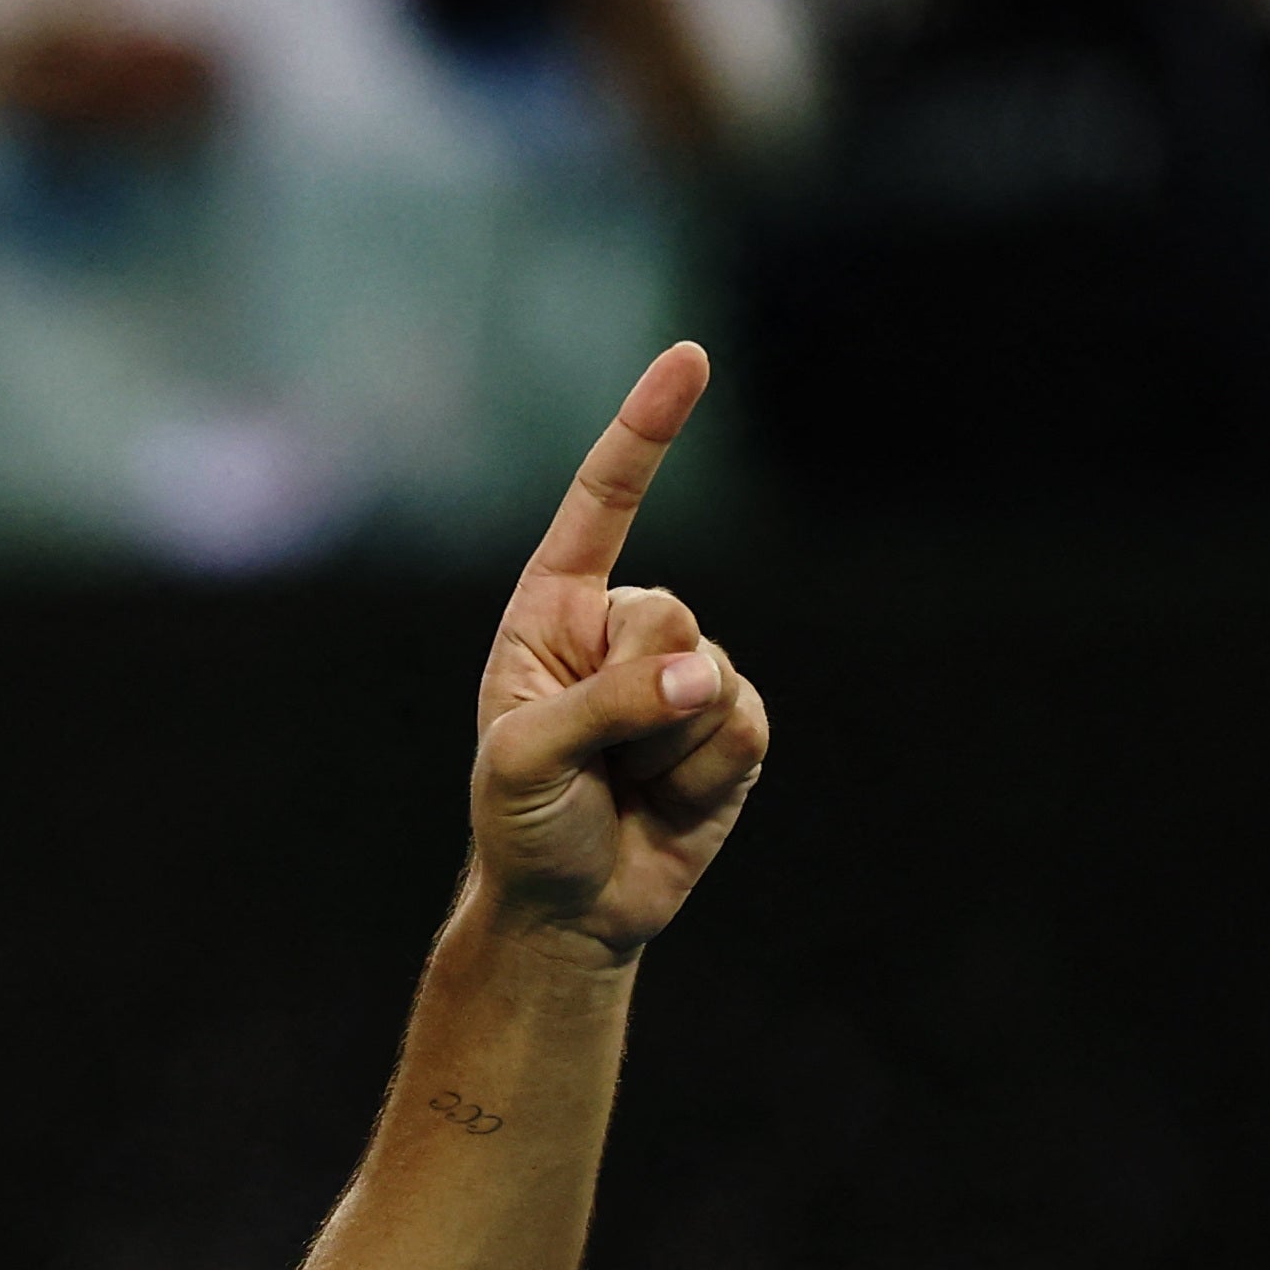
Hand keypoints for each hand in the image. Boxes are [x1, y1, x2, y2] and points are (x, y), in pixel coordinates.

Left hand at [468, 343, 767, 968]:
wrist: (568, 909)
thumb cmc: (524, 823)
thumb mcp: (528, 760)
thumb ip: (605, 706)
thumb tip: (703, 679)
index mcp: (552, 614)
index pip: (602, 505)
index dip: (647, 432)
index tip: (689, 360)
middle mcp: (620, 631)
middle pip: (668, 613)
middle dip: (635, 692)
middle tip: (594, 757)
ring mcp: (683, 677)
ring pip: (712, 675)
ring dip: (667, 748)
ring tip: (624, 785)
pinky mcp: (731, 728)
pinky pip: (745, 727)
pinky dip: (707, 773)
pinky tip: (670, 803)